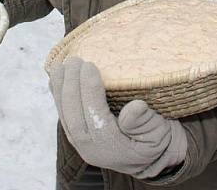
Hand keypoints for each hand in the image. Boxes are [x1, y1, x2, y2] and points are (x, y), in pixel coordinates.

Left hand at [48, 56, 186, 178]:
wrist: (151, 156)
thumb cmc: (156, 139)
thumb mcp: (159, 132)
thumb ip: (146, 122)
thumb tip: (134, 107)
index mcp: (112, 148)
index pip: (96, 117)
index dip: (90, 91)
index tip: (90, 66)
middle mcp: (91, 148)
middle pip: (74, 116)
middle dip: (71, 85)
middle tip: (75, 60)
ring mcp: (80, 143)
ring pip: (64, 114)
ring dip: (60, 87)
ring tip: (61, 64)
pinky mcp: (75, 134)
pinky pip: (63, 113)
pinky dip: (57, 93)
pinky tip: (57, 75)